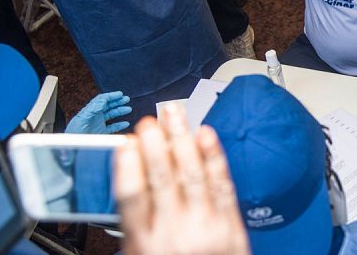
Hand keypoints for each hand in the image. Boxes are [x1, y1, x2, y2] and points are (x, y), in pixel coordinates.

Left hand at [64, 91, 130, 133]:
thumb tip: (102, 101)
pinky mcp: (101, 132)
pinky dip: (119, 125)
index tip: (119, 94)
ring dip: (120, 111)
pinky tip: (125, 123)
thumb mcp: (82, 119)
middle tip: (126, 99)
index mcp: (89, 111)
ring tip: (128, 109)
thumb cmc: (74, 134)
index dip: (111, 96)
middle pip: (108, 106)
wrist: (71, 149)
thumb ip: (92, 110)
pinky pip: (112, 127)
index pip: (101, 100)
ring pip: (111, 115)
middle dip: (117, 101)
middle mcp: (95, 116)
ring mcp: (98, 124)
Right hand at [114, 104, 248, 254]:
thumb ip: (135, 225)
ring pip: (192, 175)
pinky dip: (214, 158)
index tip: (126, 143)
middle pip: (163, 180)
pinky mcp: (231, 227)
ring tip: (176, 115)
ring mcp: (205, 229)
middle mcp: (174, 234)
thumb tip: (129, 177)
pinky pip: (222, 185)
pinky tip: (206, 136)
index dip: (128, 166)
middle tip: (151, 120)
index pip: (132, 199)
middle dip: (156, 145)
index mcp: (144, 245)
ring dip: (183, 140)